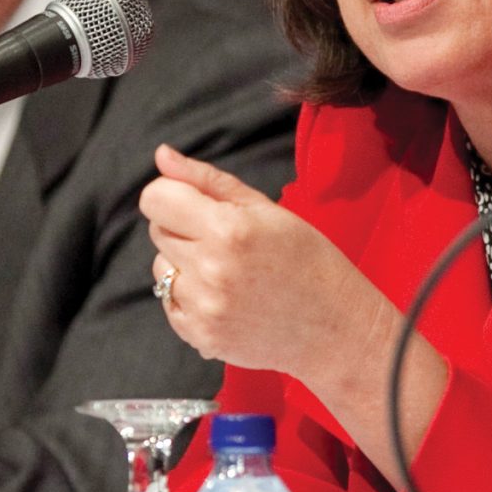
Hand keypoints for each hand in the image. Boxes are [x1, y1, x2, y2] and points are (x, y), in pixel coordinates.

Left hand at [139, 144, 388, 382]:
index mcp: (229, 228)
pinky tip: (226, 297)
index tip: (195, 203)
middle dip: (184, 228)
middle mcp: (210, 268)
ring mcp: (204, 307)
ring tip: (229, 272)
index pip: (155, 198)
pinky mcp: (201, 336)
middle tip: (227, 241)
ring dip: (185, 265)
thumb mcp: (266, 208)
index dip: (173, 195)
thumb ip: (207, 180)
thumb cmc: (308, 259)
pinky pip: (169, 303)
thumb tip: (162, 155)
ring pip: (160, 268)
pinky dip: (189, 298)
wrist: (336, 327)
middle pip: (157, 230)